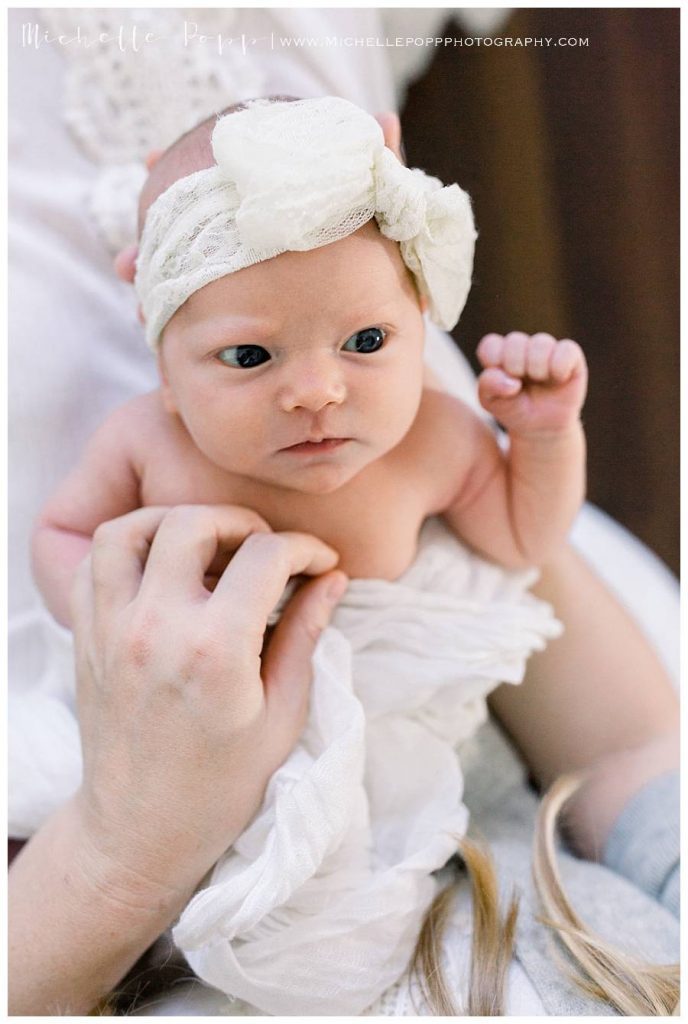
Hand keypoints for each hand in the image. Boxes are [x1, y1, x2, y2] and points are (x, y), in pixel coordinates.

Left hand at [69, 504, 346, 902]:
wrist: (140, 833)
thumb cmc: (222, 785)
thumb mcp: (281, 716)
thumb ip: (303, 636)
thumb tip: (332, 579)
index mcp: (215, 651)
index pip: (265, 558)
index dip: (304, 548)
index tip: (320, 562)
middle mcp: (156, 628)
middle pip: (193, 524)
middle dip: (242, 523)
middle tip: (267, 549)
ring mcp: (111, 630)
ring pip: (129, 530)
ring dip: (174, 522)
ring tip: (208, 545)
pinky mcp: (86, 638)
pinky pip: (93, 564)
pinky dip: (128, 547)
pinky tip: (161, 567)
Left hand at [476, 331, 587, 435]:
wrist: (542, 427)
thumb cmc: (514, 409)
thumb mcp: (492, 402)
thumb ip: (488, 385)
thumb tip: (512, 380)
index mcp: (500, 353)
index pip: (490, 345)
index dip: (493, 362)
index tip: (501, 382)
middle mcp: (523, 347)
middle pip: (515, 341)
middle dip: (515, 367)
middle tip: (520, 386)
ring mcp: (547, 349)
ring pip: (541, 342)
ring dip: (537, 368)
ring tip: (540, 381)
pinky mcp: (571, 356)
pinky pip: (567, 349)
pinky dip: (560, 367)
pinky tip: (558, 379)